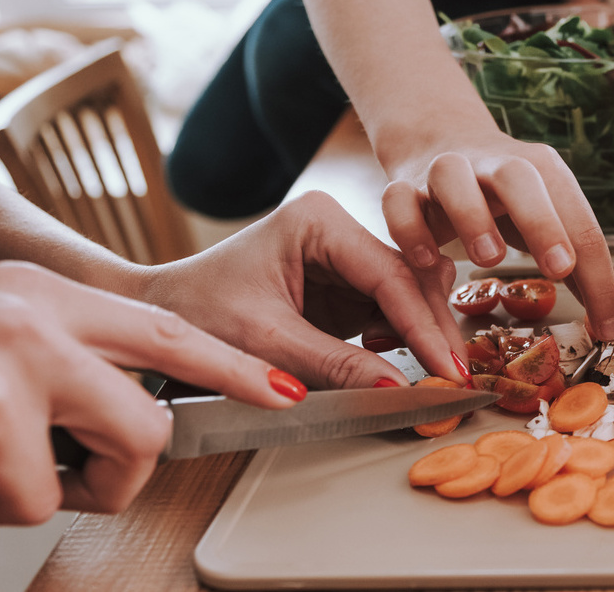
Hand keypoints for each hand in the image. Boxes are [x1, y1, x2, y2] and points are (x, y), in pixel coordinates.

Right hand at [0, 262, 297, 546]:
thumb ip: (50, 344)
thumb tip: (120, 399)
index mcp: (37, 300)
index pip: (166, 333)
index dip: (233, 367)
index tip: (284, 392)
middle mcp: (26, 337)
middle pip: (143, 428)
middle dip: (116, 476)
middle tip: (71, 479)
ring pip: (49, 492)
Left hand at [145, 191, 468, 388]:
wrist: (161, 314)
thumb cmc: (197, 313)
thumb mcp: (266, 343)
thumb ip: (335, 366)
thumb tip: (397, 392)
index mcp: (318, 220)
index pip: (390, 274)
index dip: (423, 326)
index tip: (446, 370)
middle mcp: (337, 230)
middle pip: (411, 278)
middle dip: (431, 330)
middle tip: (452, 380)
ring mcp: (344, 257)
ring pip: (409, 293)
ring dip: (422, 334)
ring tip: (433, 377)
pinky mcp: (344, 287)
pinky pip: (390, 311)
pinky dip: (403, 340)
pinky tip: (401, 365)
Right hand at [380, 127, 613, 340]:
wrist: (441, 139)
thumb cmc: (505, 196)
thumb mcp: (546, 219)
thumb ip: (576, 267)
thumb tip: (609, 322)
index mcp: (542, 171)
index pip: (579, 220)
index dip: (598, 273)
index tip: (609, 324)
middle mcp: (495, 163)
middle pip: (520, 177)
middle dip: (542, 221)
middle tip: (560, 269)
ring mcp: (446, 171)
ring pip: (453, 177)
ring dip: (472, 216)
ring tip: (490, 259)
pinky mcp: (405, 186)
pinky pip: (398, 199)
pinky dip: (409, 228)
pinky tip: (425, 261)